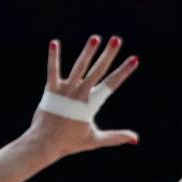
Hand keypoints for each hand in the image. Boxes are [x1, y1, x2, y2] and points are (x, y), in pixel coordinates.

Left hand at [28, 34, 139, 156]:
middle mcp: (80, 94)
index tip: (135, 59)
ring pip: (78, 67)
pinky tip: (55, 43)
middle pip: (98, 70)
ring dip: (87, 52)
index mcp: (91, 104)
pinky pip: (52, 70)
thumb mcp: (95, 140)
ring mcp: (65, 91)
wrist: (45, 143)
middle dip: (108, 54)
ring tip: (95, 38)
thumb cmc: (70, 142)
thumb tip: (136, 139)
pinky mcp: (51, 90)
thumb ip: (116, 137)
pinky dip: (53, 57)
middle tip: (117, 39)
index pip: (111, 84)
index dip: (124, 71)